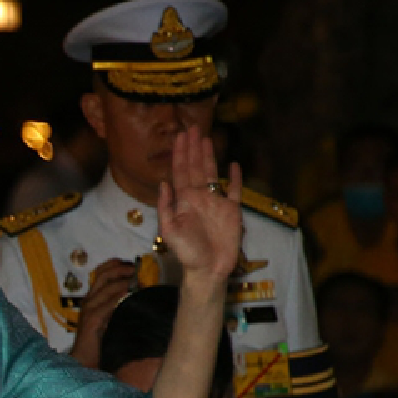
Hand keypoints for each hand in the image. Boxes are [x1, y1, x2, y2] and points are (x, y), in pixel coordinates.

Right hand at [71, 259, 135, 367]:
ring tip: (136, 281)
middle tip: (135, 269)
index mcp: (91, 299)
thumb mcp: (108, 318)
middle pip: (102, 276)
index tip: (127, 263)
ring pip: (106, 288)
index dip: (112, 265)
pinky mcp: (93, 320)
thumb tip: (134, 292)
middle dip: (119, 270)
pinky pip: (107, 305)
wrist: (84, 360)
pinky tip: (128, 294)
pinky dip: (118, 297)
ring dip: (122, 282)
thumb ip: (116, 305)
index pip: (99, 274)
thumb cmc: (98, 341)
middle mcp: (88, 301)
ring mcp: (89, 310)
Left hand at [156, 128, 242, 289]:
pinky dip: (234, 178)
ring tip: (207, 138)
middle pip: (195, 167)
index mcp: (184, 201)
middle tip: (192, 127)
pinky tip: (233, 165)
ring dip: (209, 156)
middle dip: (193, 148)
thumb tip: (164, 183)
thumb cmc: (187, 253)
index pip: (180, 172)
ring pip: (211, 173)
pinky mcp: (232, 210)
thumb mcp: (169, 231)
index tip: (180, 136)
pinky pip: (233, 190)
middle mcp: (199, 198)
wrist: (208, 269)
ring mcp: (216, 202)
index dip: (180, 154)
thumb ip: (166, 207)